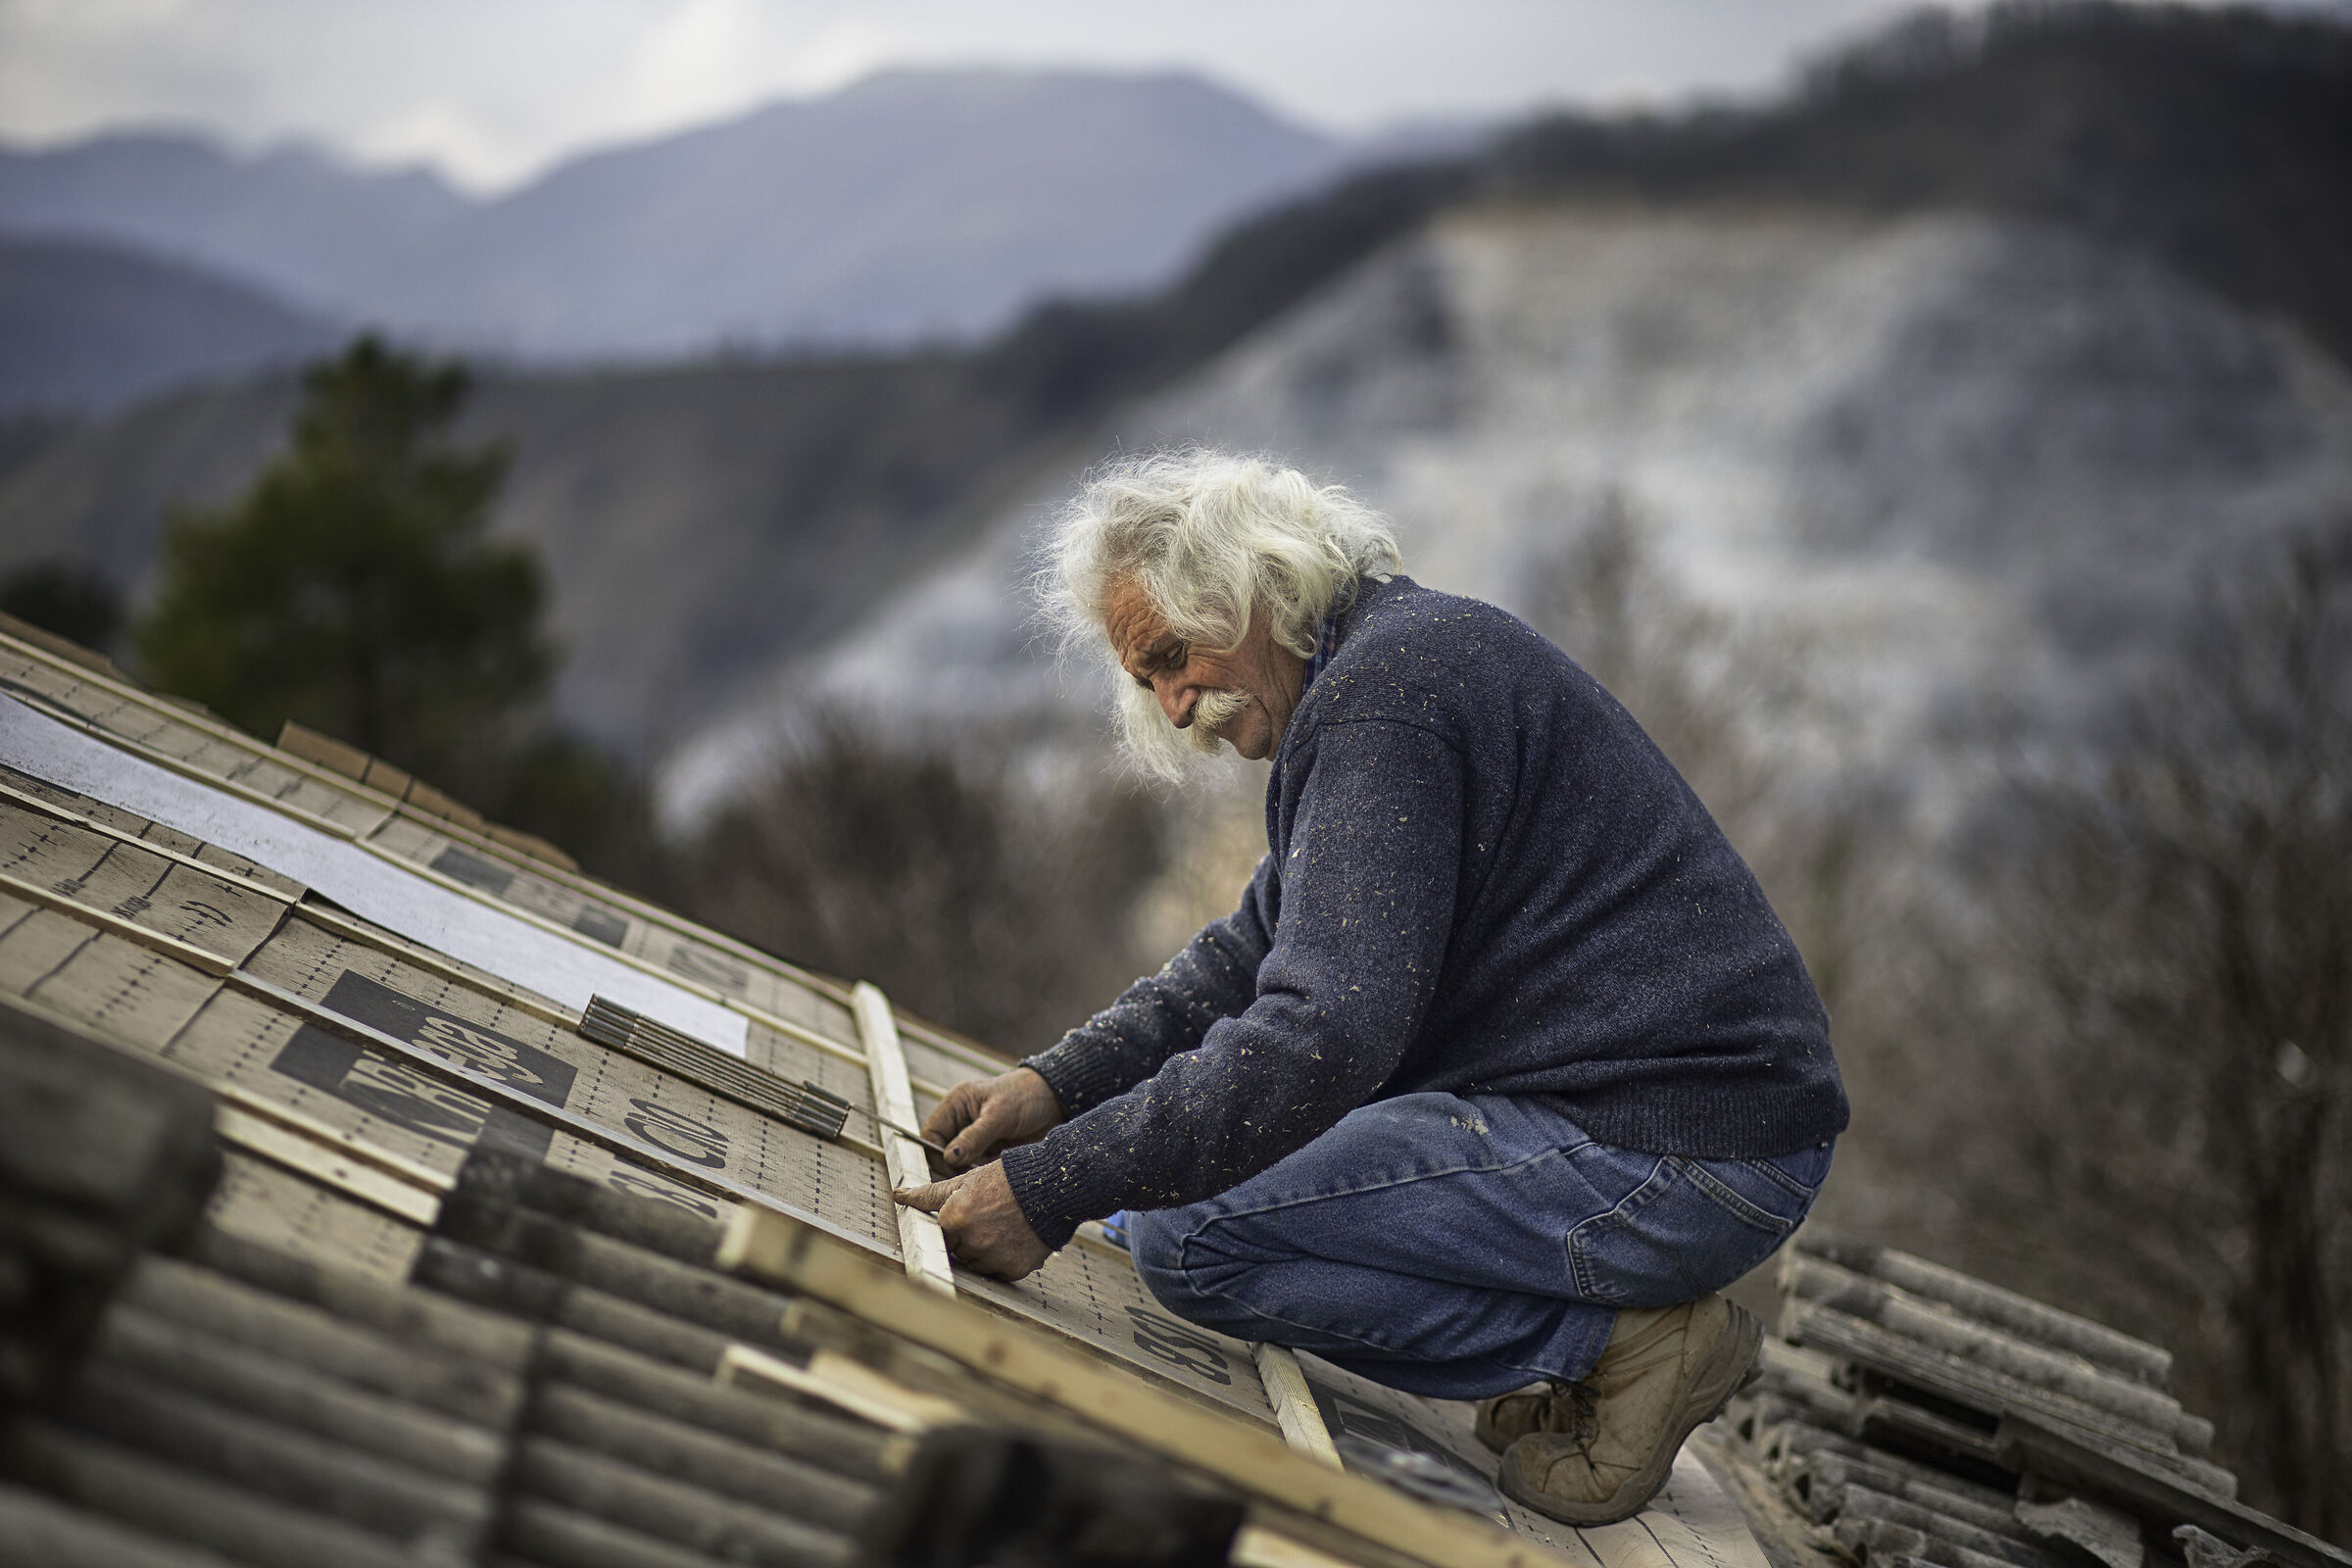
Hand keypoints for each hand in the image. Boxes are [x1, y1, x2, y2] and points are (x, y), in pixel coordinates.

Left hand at [894, 1162, 1050, 1280]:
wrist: (1049, 1185)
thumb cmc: (1004, 1180)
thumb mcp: (964, 1181)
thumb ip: (928, 1194)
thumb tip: (898, 1196)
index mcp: (953, 1220)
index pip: (943, 1235)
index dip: (958, 1223)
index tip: (972, 1215)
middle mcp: (970, 1243)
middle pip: (960, 1252)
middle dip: (971, 1238)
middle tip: (992, 1217)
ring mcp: (993, 1258)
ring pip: (979, 1264)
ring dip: (988, 1251)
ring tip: (1006, 1226)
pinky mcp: (1013, 1269)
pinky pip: (1000, 1272)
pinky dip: (1006, 1260)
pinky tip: (1016, 1239)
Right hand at [922, 1066, 1063, 1170]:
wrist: (1057, 1102)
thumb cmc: (1027, 1096)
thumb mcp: (1000, 1114)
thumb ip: (975, 1136)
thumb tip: (949, 1158)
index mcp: (956, 1105)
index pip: (931, 1134)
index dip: (935, 1153)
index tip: (950, 1168)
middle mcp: (961, 1123)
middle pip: (941, 1153)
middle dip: (950, 1168)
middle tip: (965, 1181)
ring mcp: (975, 1140)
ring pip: (958, 1165)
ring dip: (967, 1175)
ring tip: (981, 1180)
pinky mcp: (989, 1152)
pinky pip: (976, 1170)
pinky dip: (980, 1177)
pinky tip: (991, 1179)